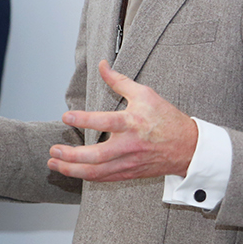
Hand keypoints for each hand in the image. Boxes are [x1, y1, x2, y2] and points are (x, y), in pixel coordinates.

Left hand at [48, 61, 197, 181]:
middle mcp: (129, 145)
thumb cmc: (166, 119)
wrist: (189, 147)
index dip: (84, 120)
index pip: (106, 122)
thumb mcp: (145, 94)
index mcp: (133, 123)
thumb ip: (119, 81)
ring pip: (97, 172)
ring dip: (72, 170)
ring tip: (54, 163)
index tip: (66, 117)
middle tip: (53, 150)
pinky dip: (86, 177)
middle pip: (97, 155)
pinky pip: (104, 178)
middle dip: (72, 155)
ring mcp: (129, 162)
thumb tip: (102, 65)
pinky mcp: (129, 173)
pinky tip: (71, 171)